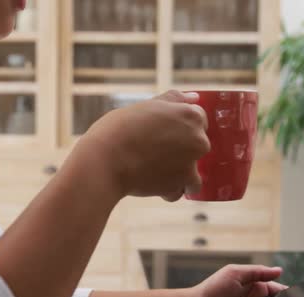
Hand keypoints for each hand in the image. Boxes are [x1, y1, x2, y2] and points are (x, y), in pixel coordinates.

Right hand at [77, 90, 209, 201]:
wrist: (104, 160)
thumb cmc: (119, 129)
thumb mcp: (146, 105)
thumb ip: (172, 100)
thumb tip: (194, 98)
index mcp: (190, 116)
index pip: (199, 119)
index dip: (179, 125)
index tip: (164, 132)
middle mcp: (198, 140)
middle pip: (197, 146)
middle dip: (181, 150)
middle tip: (153, 150)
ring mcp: (190, 165)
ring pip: (192, 172)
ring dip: (178, 174)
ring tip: (152, 170)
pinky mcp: (179, 186)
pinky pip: (178, 191)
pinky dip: (166, 190)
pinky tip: (148, 182)